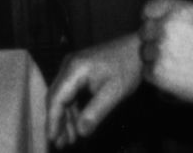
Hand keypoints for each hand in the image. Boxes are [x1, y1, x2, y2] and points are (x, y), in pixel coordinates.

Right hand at [46, 33, 141, 147]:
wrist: (139, 48)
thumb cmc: (128, 67)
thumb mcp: (114, 92)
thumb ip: (95, 113)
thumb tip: (81, 132)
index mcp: (74, 69)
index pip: (56, 98)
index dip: (53, 120)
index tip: (53, 139)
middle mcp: (68, 66)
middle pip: (56, 98)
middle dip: (57, 122)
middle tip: (61, 144)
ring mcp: (73, 67)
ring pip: (62, 97)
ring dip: (65, 118)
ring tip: (70, 139)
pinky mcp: (79, 71)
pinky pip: (70, 93)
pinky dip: (72, 109)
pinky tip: (77, 124)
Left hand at [137, 0, 192, 102]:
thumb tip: (190, 10)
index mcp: (180, 11)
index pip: (149, 8)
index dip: (153, 16)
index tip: (156, 23)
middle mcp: (165, 29)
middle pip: (144, 30)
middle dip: (154, 37)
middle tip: (169, 46)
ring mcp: (160, 52)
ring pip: (145, 51)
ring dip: (155, 56)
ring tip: (174, 63)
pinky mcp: (157, 74)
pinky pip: (147, 71)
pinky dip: (157, 74)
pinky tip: (173, 75)